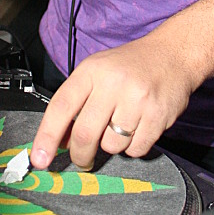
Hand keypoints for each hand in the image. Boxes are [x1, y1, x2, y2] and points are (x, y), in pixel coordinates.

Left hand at [30, 33, 195, 170]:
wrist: (173, 54)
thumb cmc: (131, 65)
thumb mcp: (97, 71)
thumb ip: (77, 102)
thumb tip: (59, 141)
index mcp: (91, 70)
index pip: (61, 107)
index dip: (47, 136)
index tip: (40, 159)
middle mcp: (112, 83)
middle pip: (84, 134)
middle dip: (80, 156)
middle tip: (82, 160)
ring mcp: (136, 99)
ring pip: (111, 145)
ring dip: (112, 145)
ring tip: (121, 125)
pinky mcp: (157, 115)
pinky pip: (136, 149)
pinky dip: (133, 146)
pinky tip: (138, 126)